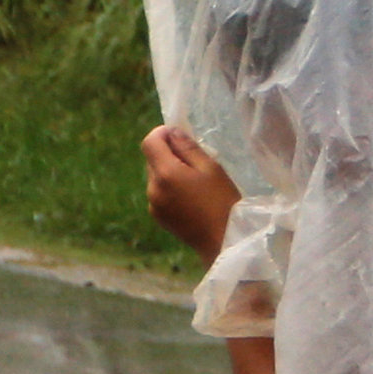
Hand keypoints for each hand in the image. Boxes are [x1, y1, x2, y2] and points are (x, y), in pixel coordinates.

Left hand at [142, 125, 241, 265]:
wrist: (223, 241)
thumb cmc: (222, 201)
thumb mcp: (210, 167)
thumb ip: (188, 148)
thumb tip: (172, 133)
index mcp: (165, 174)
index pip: (149, 142)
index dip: (162, 133)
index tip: (179, 135)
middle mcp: (153, 189)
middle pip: (152, 159)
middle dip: (168, 153)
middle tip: (194, 159)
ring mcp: (153, 205)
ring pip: (155, 176)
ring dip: (169, 171)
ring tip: (194, 180)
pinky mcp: (157, 216)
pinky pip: (158, 193)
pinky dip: (169, 187)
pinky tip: (190, 196)